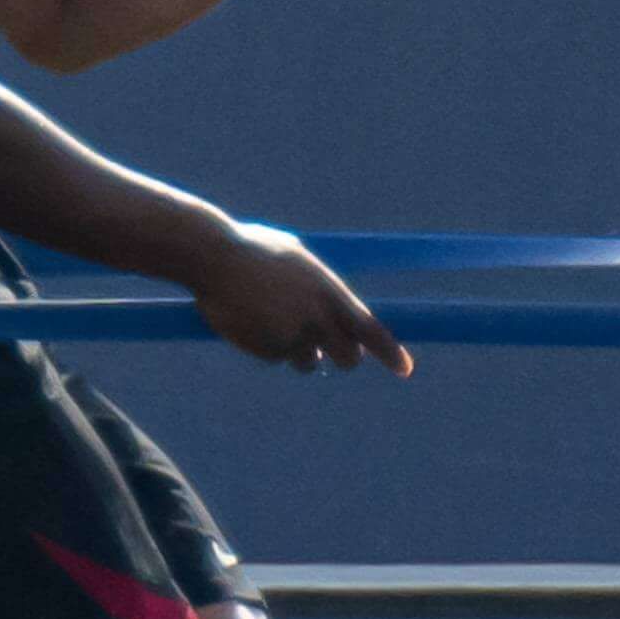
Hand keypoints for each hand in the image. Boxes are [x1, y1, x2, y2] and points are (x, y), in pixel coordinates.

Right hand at [192, 222, 412, 377]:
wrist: (214, 257)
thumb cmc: (254, 250)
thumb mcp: (296, 257)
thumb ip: (320, 286)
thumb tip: (335, 306)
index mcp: (329, 291)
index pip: (370, 330)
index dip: (391, 352)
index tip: (405, 369)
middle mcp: (317, 318)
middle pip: (347, 358)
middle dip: (340, 356)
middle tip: (325, 347)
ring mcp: (293, 337)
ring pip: (308, 362)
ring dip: (298, 351)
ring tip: (271, 318)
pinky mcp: (268, 351)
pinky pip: (277, 358)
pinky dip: (268, 346)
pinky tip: (250, 320)